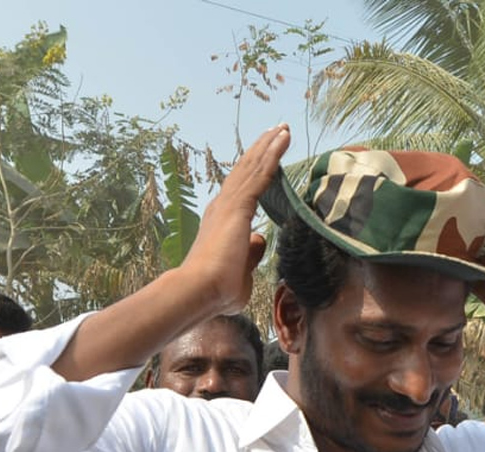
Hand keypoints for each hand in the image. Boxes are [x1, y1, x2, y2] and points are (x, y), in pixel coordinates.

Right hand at [178, 124, 290, 314]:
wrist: (201, 290)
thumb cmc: (218, 290)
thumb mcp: (241, 270)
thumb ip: (250, 252)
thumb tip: (259, 239)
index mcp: (223, 221)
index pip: (243, 189)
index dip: (256, 171)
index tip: (268, 156)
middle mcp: (223, 207)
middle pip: (246, 170)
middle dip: (262, 149)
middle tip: (277, 130)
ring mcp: (228, 205)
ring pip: (253, 167)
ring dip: (269, 145)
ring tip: (283, 128)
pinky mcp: (237, 207)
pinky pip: (259, 174)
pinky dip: (271, 155)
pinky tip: (282, 139)